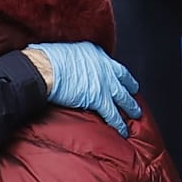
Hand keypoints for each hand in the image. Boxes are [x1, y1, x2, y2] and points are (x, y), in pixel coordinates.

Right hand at [24, 42, 140, 136]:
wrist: (45, 69)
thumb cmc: (46, 59)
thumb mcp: (63, 51)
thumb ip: (69, 58)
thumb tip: (59, 63)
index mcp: (93, 52)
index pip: (109, 63)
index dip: (114, 72)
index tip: (116, 76)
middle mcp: (104, 66)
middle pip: (123, 78)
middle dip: (129, 87)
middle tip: (133, 92)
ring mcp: (104, 83)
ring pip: (123, 97)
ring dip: (130, 106)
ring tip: (136, 113)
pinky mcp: (99, 99)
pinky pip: (112, 113)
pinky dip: (118, 123)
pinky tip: (122, 130)